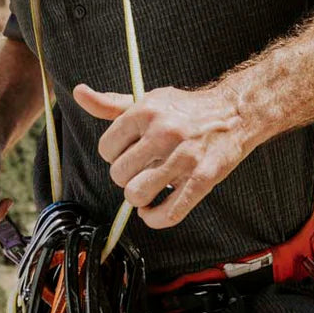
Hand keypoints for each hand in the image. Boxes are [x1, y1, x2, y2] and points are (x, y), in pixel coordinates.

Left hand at [72, 83, 253, 229]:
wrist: (234, 112)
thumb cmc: (185, 109)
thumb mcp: (147, 100)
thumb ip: (111, 104)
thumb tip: (79, 93)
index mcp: (146, 111)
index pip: (106, 149)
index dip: (114, 156)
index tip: (127, 154)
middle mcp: (164, 132)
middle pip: (119, 175)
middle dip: (126, 177)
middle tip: (141, 171)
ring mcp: (184, 157)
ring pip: (138, 195)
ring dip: (139, 198)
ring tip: (148, 189)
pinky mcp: (203, 178)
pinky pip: (168, 213)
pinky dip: (156, 218)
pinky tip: (155, 209)